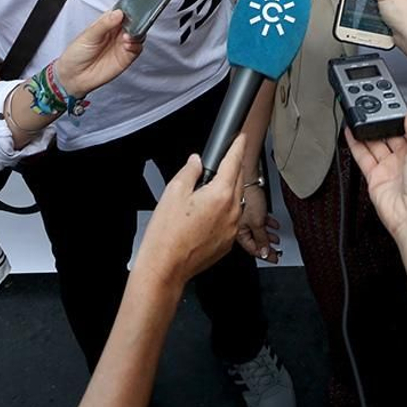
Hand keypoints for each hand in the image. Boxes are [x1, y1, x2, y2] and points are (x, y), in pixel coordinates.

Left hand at [53, 9, 142, 98]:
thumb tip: (119, 13)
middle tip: (132, 24)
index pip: (122, 11)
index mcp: (107, 22)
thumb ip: (104, 24)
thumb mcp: (88, 35)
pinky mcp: (126, 57)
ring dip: (136, 33)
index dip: (129, 9)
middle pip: (134, 22)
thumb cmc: (76, 54)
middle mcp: (117, 32)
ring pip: (138, 34)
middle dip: (136, 21)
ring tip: (127, 37)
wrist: (74, 77)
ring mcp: (122, 44)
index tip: (131, 9)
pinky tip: (128, 45)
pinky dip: (136, 45)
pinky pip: (137, 48)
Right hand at [136, 137, 245, 283]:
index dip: (238, 147)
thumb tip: (196, 162)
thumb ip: (190, 172)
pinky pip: (231, 219)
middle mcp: (232, 212)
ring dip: (228, 191)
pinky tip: (206, 214)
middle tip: (222, 161)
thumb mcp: (173, 192)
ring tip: (208, 191)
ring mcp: (232, 229)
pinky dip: (224, 211)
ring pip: (236, 200)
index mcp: (220, 195)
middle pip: (237, 180)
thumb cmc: (166, 235)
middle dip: (232, 168)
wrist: (165, 268)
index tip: (241, 138)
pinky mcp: (228, 243)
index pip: (233, 162)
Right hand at [236, 183, 281, 262]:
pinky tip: (274, 224)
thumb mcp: (258, 223)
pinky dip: (267, 224)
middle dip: (267, 246)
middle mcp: (240, 227)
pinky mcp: (249, 210)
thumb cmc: (248, 199)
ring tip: (276, 239)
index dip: (264, 255)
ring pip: (258, 231)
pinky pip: (259, 221)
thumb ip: (261, 239)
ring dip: (268, 236)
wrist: (248, 181)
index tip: (273, 259)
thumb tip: (264, 253)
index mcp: (239, 233)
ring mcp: (245, 219)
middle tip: (276, 252)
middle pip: (256, 241)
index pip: (253, 249)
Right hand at [345, 104, 406, 242]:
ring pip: (374, 145)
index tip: (389, 104)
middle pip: (389, 136)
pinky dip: (355, 144)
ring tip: (358, 115)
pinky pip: (363, 157)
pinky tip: (351, 132)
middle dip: (381, 123)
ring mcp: (389, 169)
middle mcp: (406, 160)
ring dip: (366, 131)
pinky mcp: (375, 178)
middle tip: (371, 108)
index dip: (399, 117)